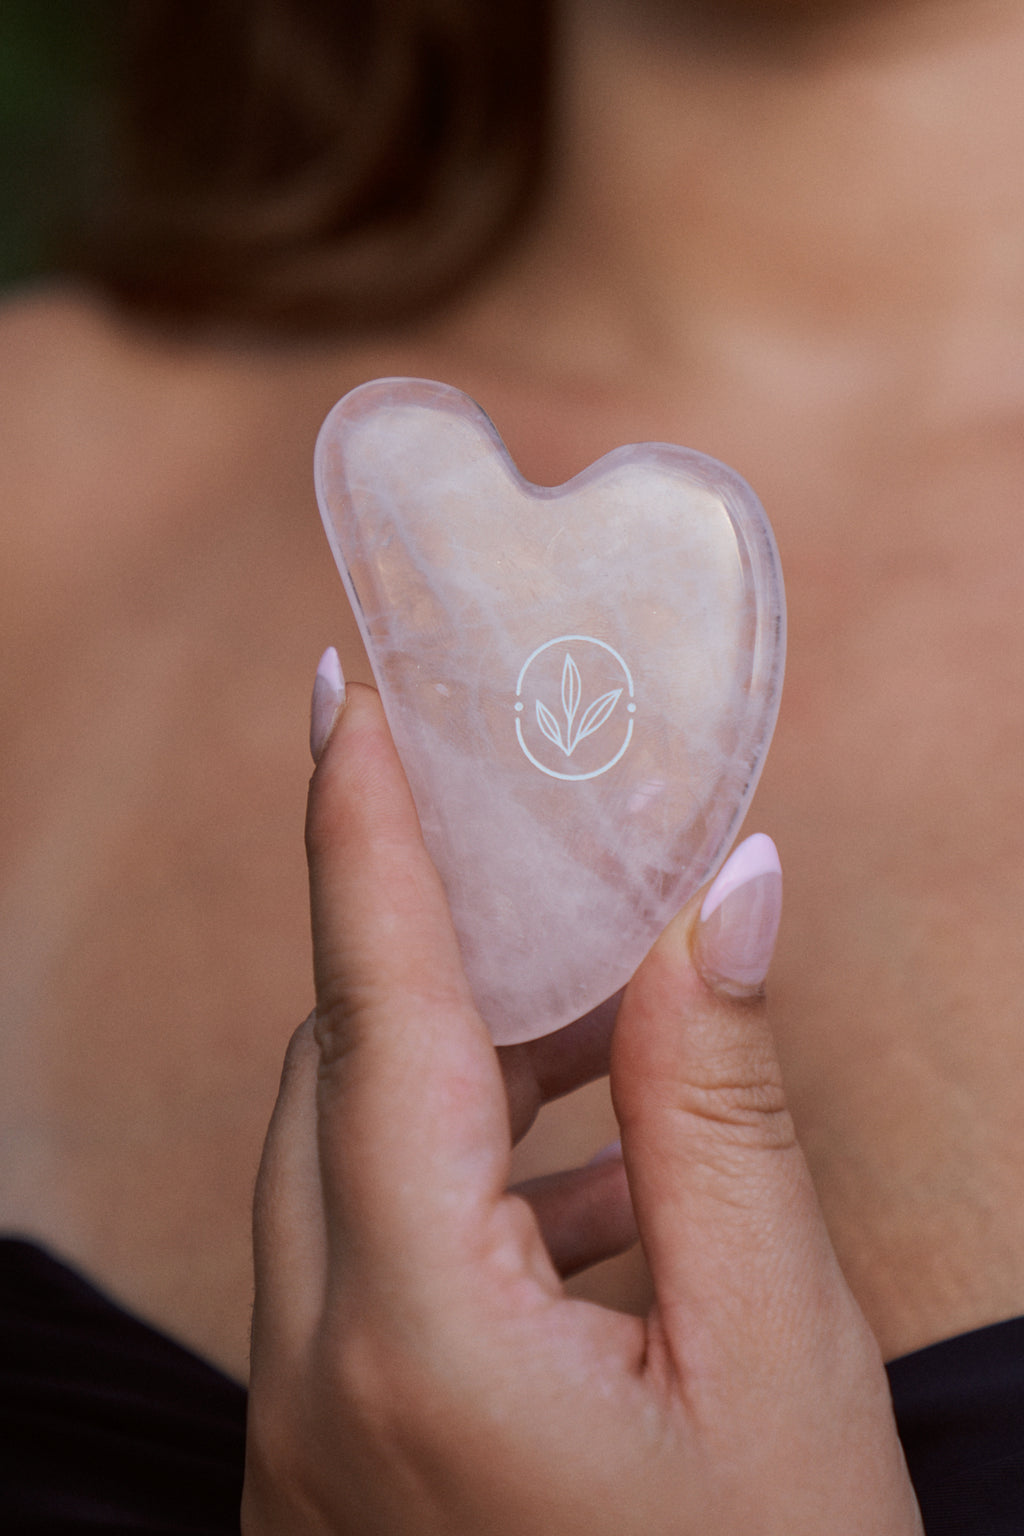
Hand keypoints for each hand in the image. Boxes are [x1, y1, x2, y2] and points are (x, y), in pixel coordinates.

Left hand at [242, 666, 921, 1534]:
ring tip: (605, 1036)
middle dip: (435, 958)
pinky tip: (589, 1201)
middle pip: (337, 1081)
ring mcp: (305, 1439)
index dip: (361, 834)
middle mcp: (313, 1378)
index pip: (369, 1011)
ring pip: (342, 1172)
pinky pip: (361, 1266)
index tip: (345, 698)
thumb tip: (724, 888)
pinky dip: (461, 1193)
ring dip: (463, 1082)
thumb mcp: (777, 1351)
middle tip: (544, 879)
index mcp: (412, 1336)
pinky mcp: (335, 1471)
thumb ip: (722, 1100)